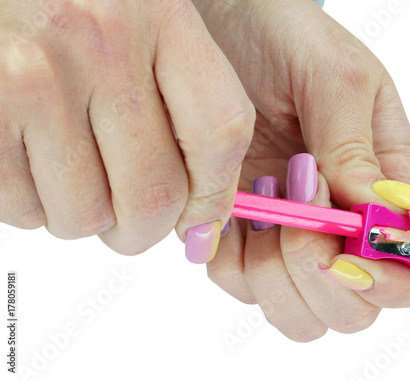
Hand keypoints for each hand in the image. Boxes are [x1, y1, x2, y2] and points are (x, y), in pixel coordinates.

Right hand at [0, 0, 254, 257]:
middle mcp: (101, 46)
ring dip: (87, 217)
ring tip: (78, 175)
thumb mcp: (143, 25)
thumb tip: (199, 210)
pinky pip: (25, 210)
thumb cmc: (75, 6)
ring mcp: (35, 79)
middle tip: (134, 218)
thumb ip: (183, 101)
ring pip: (86, 216)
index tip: (203, 221)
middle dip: (146, 228)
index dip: (215, 197)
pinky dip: (35, 207)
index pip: (220, 134)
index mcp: (159, 16)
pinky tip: (37, 165)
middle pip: (155, 195)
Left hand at [194, 0, 409, 340]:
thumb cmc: (287, 41)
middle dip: (323, 277)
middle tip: (298, 211)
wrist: (222, 32)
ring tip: (265, 199)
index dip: (403, 285)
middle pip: (356, 310)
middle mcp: (344, 227)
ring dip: (274, 274)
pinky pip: (240, 285)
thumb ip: (354, 148)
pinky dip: (232, 260)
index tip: (350, 255)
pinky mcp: (241, 239)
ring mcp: (290, 239)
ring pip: (299, 314)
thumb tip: (374, 218)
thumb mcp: (335, 77)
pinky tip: (236, 205)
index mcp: (391, 189)